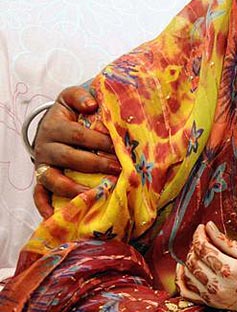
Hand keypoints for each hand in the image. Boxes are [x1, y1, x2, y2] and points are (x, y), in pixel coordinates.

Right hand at [32, 86, 120, 217]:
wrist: (52, 123)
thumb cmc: (69, 113)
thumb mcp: (72, 98)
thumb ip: (81, 96)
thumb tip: (92, 105)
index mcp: (55, 126)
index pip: (79, 135)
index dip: (101, 142)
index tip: (121, 148)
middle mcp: (46, 147)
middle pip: (71, 158)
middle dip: (97, 165)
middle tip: (119, 169)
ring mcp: (43, 165)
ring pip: (54, 180)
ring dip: (75, 189)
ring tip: (97, 194)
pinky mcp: (40, 179)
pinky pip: (39, 195)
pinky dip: (46, 206)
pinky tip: (58, 215)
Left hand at [176, 222, 236, 311]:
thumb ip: (226, 242)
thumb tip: (208, 226)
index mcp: (230, 270)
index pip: (203, 248)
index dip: (199, 235)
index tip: (201, 227)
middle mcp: (218, 285)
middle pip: (193, 260)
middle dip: (194, 246)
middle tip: (203, 238)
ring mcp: (212, 297)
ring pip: (187, 274)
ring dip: (189, 259)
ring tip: (200, 251)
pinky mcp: (209, 304)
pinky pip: (186, 292)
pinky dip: (182, 279)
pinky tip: (185, 268)